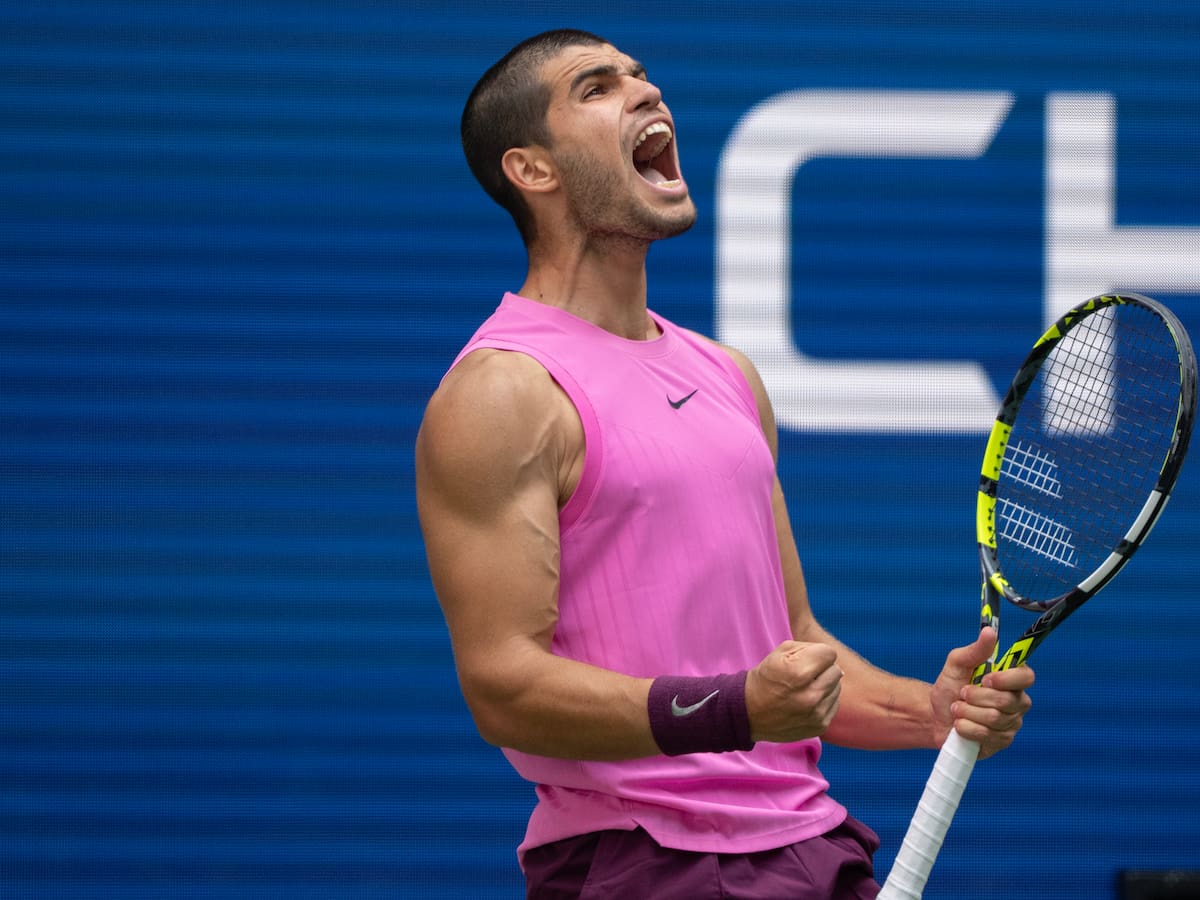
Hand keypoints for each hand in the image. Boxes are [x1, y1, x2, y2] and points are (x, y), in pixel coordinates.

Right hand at [745, 641, 842, 742]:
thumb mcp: (780, 652)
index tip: (806, 659)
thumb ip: (808, 647)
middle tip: (805, 674)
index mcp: (799, 672)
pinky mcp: (820, 726)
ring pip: (837, 687)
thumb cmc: (766, 678)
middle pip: (836, 670)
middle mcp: (810, 695)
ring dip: (824, 685)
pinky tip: (807, 701)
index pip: (829, 653)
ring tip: (805, 688)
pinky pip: (834, 704)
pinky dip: (824, 700)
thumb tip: (831, 657)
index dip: (817, 653)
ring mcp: (816, 713)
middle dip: (822, 668)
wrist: (749, 713)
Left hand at [930, 627, 1033, 758]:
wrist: (934, 715)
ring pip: (994, 719)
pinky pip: (986, 736)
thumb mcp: (957, 664)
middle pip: (1006, 701)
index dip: (1008, 679)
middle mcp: (1017, 703)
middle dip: (975, 697)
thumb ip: (975, 650)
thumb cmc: (950, 687)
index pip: (1027, 677)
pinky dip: (966, 728)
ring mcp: (1011, 724)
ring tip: (957, 708)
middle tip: (962, 693)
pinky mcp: (1001, 742)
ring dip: (967, 712)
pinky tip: (959, 724)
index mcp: (1011, 680)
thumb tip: (990, 631)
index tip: (986, 679)